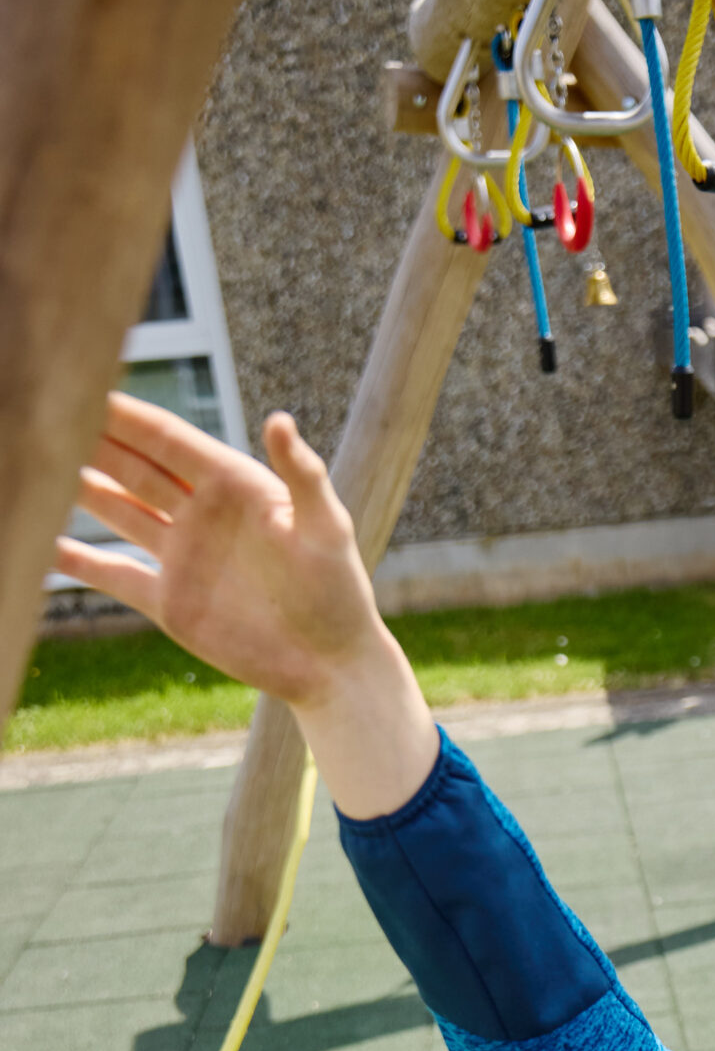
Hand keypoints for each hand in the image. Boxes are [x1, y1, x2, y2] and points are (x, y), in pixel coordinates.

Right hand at [57, 394, 437, 816]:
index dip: (126, 414)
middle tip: (46, 415)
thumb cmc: (340, 592)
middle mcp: (200, 514)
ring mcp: (182, 556)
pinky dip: (80, 563)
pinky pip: (115, 575)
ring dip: (81, 490)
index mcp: (233, 485)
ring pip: (118, 513)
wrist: (332, 664)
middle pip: (133, 467)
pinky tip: (47, 545)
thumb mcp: (328, 529)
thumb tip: (279, 419)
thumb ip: (303, 475)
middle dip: (91, 441)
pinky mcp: (171, 602)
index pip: (167, 439)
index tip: (85, 386)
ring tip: (37, 466)